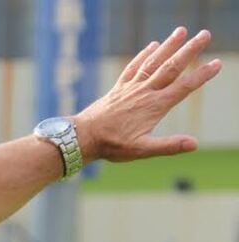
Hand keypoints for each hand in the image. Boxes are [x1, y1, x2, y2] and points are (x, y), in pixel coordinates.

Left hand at [74, 26, 222, 162]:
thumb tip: (194, 144)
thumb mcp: (142, 150)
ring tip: (181, 31)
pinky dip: (143, 55)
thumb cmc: (112, 145)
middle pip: (171, 67)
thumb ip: (169, 146)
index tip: (217, 63)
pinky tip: (152, 46)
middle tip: (205, 34)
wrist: (82, 137)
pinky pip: (133, 68)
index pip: (184, 87)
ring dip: (168, 46)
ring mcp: (130, 88)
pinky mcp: (118, 89)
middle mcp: (144, 92)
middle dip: (189, 50)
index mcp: (154, 106)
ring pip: (152, 63)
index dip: (201, 75)